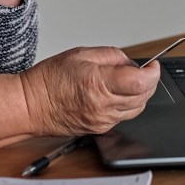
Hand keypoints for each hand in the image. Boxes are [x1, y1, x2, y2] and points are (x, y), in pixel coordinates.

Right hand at [19, 47, 160, 135]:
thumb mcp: (80, 54)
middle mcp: (103, 107)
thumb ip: (111, 56)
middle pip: (143, 97)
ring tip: (127, 81)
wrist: (31, 105)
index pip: (140, 82)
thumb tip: (130, 62)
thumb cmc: (49, 79)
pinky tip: (115, 94)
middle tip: (142, 70)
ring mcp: (103, 121)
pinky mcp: (100, 129)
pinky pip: (123, 117)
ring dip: (139, 94)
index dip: (153, 73)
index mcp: (99, 84)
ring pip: (137, 109)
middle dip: (148, 82)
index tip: (153, 66)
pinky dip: (126, 104)